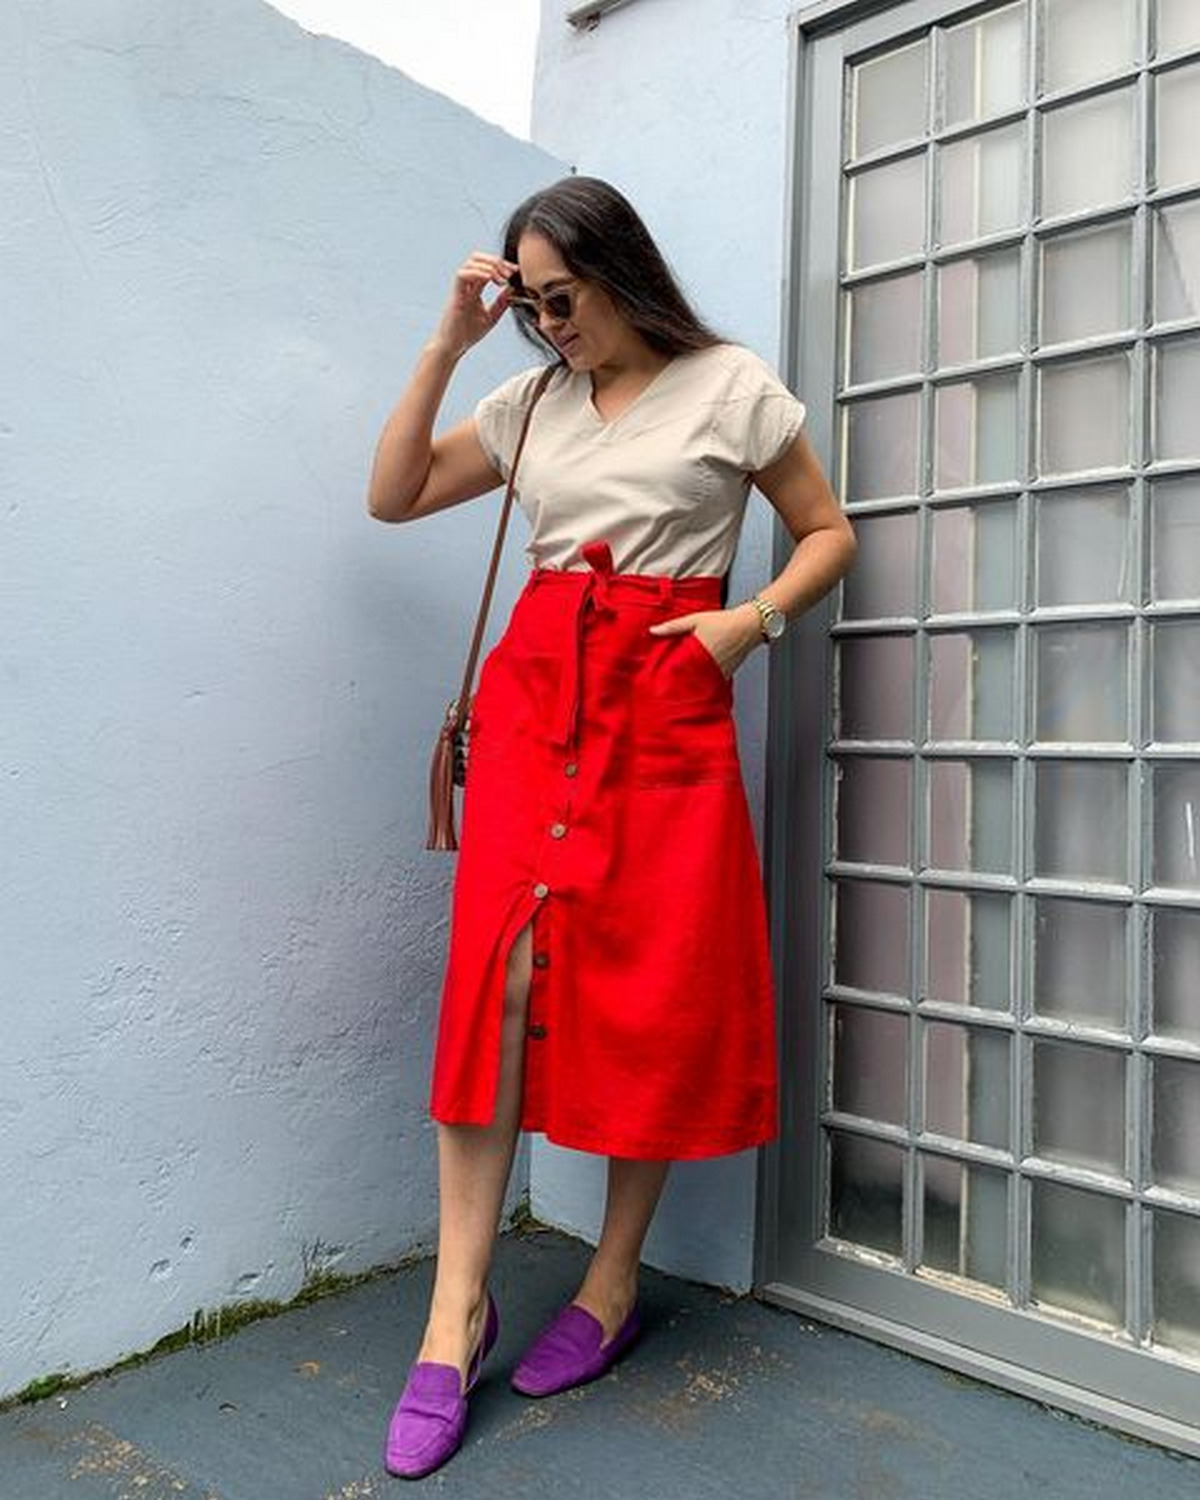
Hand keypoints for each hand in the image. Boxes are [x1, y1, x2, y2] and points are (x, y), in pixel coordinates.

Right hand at [432, 252, 517, 358]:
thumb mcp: (491, 316)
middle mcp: (466, 285)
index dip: (502, 265)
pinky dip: (478, 272)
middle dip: (496, 261)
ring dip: (489, 266)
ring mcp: (460, 288)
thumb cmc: (467, 334)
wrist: (453, 346)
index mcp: (474, 288)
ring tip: (501, 279)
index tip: (515, 271)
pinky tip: (490, 279)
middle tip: (509, 273)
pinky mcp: (455, 294)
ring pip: (471, 262)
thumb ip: (501, 302)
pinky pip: (462, 274)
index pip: (487, 267)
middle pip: (478, 258)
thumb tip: (513, 288)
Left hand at [648, 605, 762, 678]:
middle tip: (665, 685)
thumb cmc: (724, 621)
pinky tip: (696, 678)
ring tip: (679, 684)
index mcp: (699, 653)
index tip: (658, 679)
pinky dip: (702, 680)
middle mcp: (709, 666)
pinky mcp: (726, 674)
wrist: (749, 625)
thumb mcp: (695, 619)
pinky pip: (711, 680)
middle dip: (677, 682)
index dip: (667, 676)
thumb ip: (673, 626)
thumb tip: (653, 630)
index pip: (678, 671)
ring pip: (699, 682)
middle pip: (687, 680)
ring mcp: (719, 672)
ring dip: (689, 683)